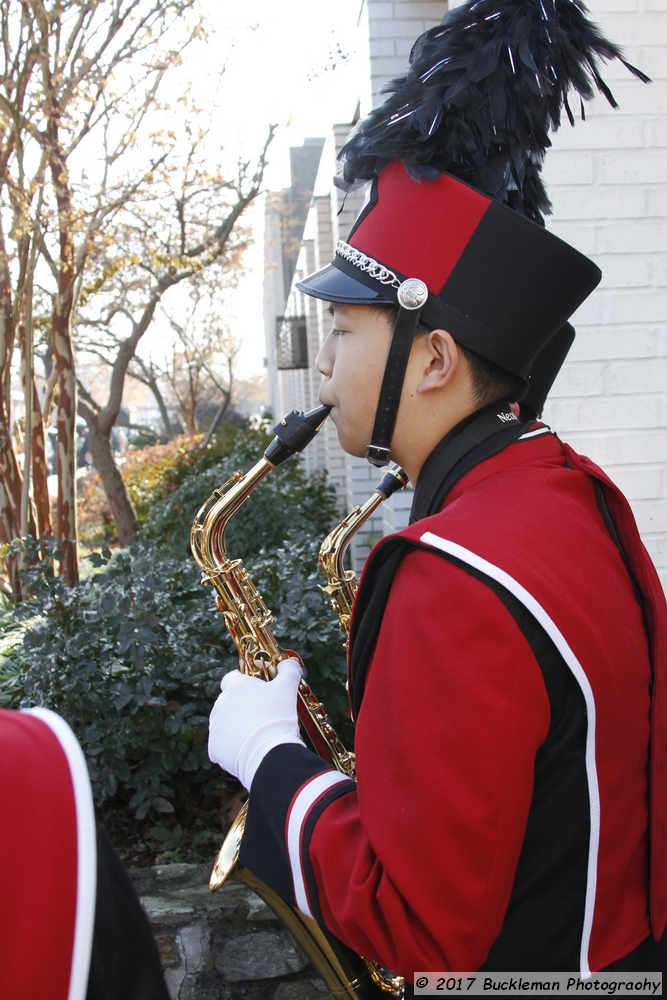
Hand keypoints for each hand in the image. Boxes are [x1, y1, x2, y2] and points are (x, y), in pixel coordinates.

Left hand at [208, 658, 303, 789]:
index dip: (244, 684)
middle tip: (263, 716)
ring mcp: (216, 726)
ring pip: (226, 724)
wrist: (268, 753)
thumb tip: (289, 663)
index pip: (232, 678)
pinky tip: (249, 749)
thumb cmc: (277, 717)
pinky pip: (223, 745)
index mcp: (235, 686)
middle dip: (242, 708)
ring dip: (237, 727)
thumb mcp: (287, 688)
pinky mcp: (214, 747)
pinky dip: (233, 747)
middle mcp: (221, 704)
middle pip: (230, 702)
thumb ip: (288, 671)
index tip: (256, 692)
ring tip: (258, 735)